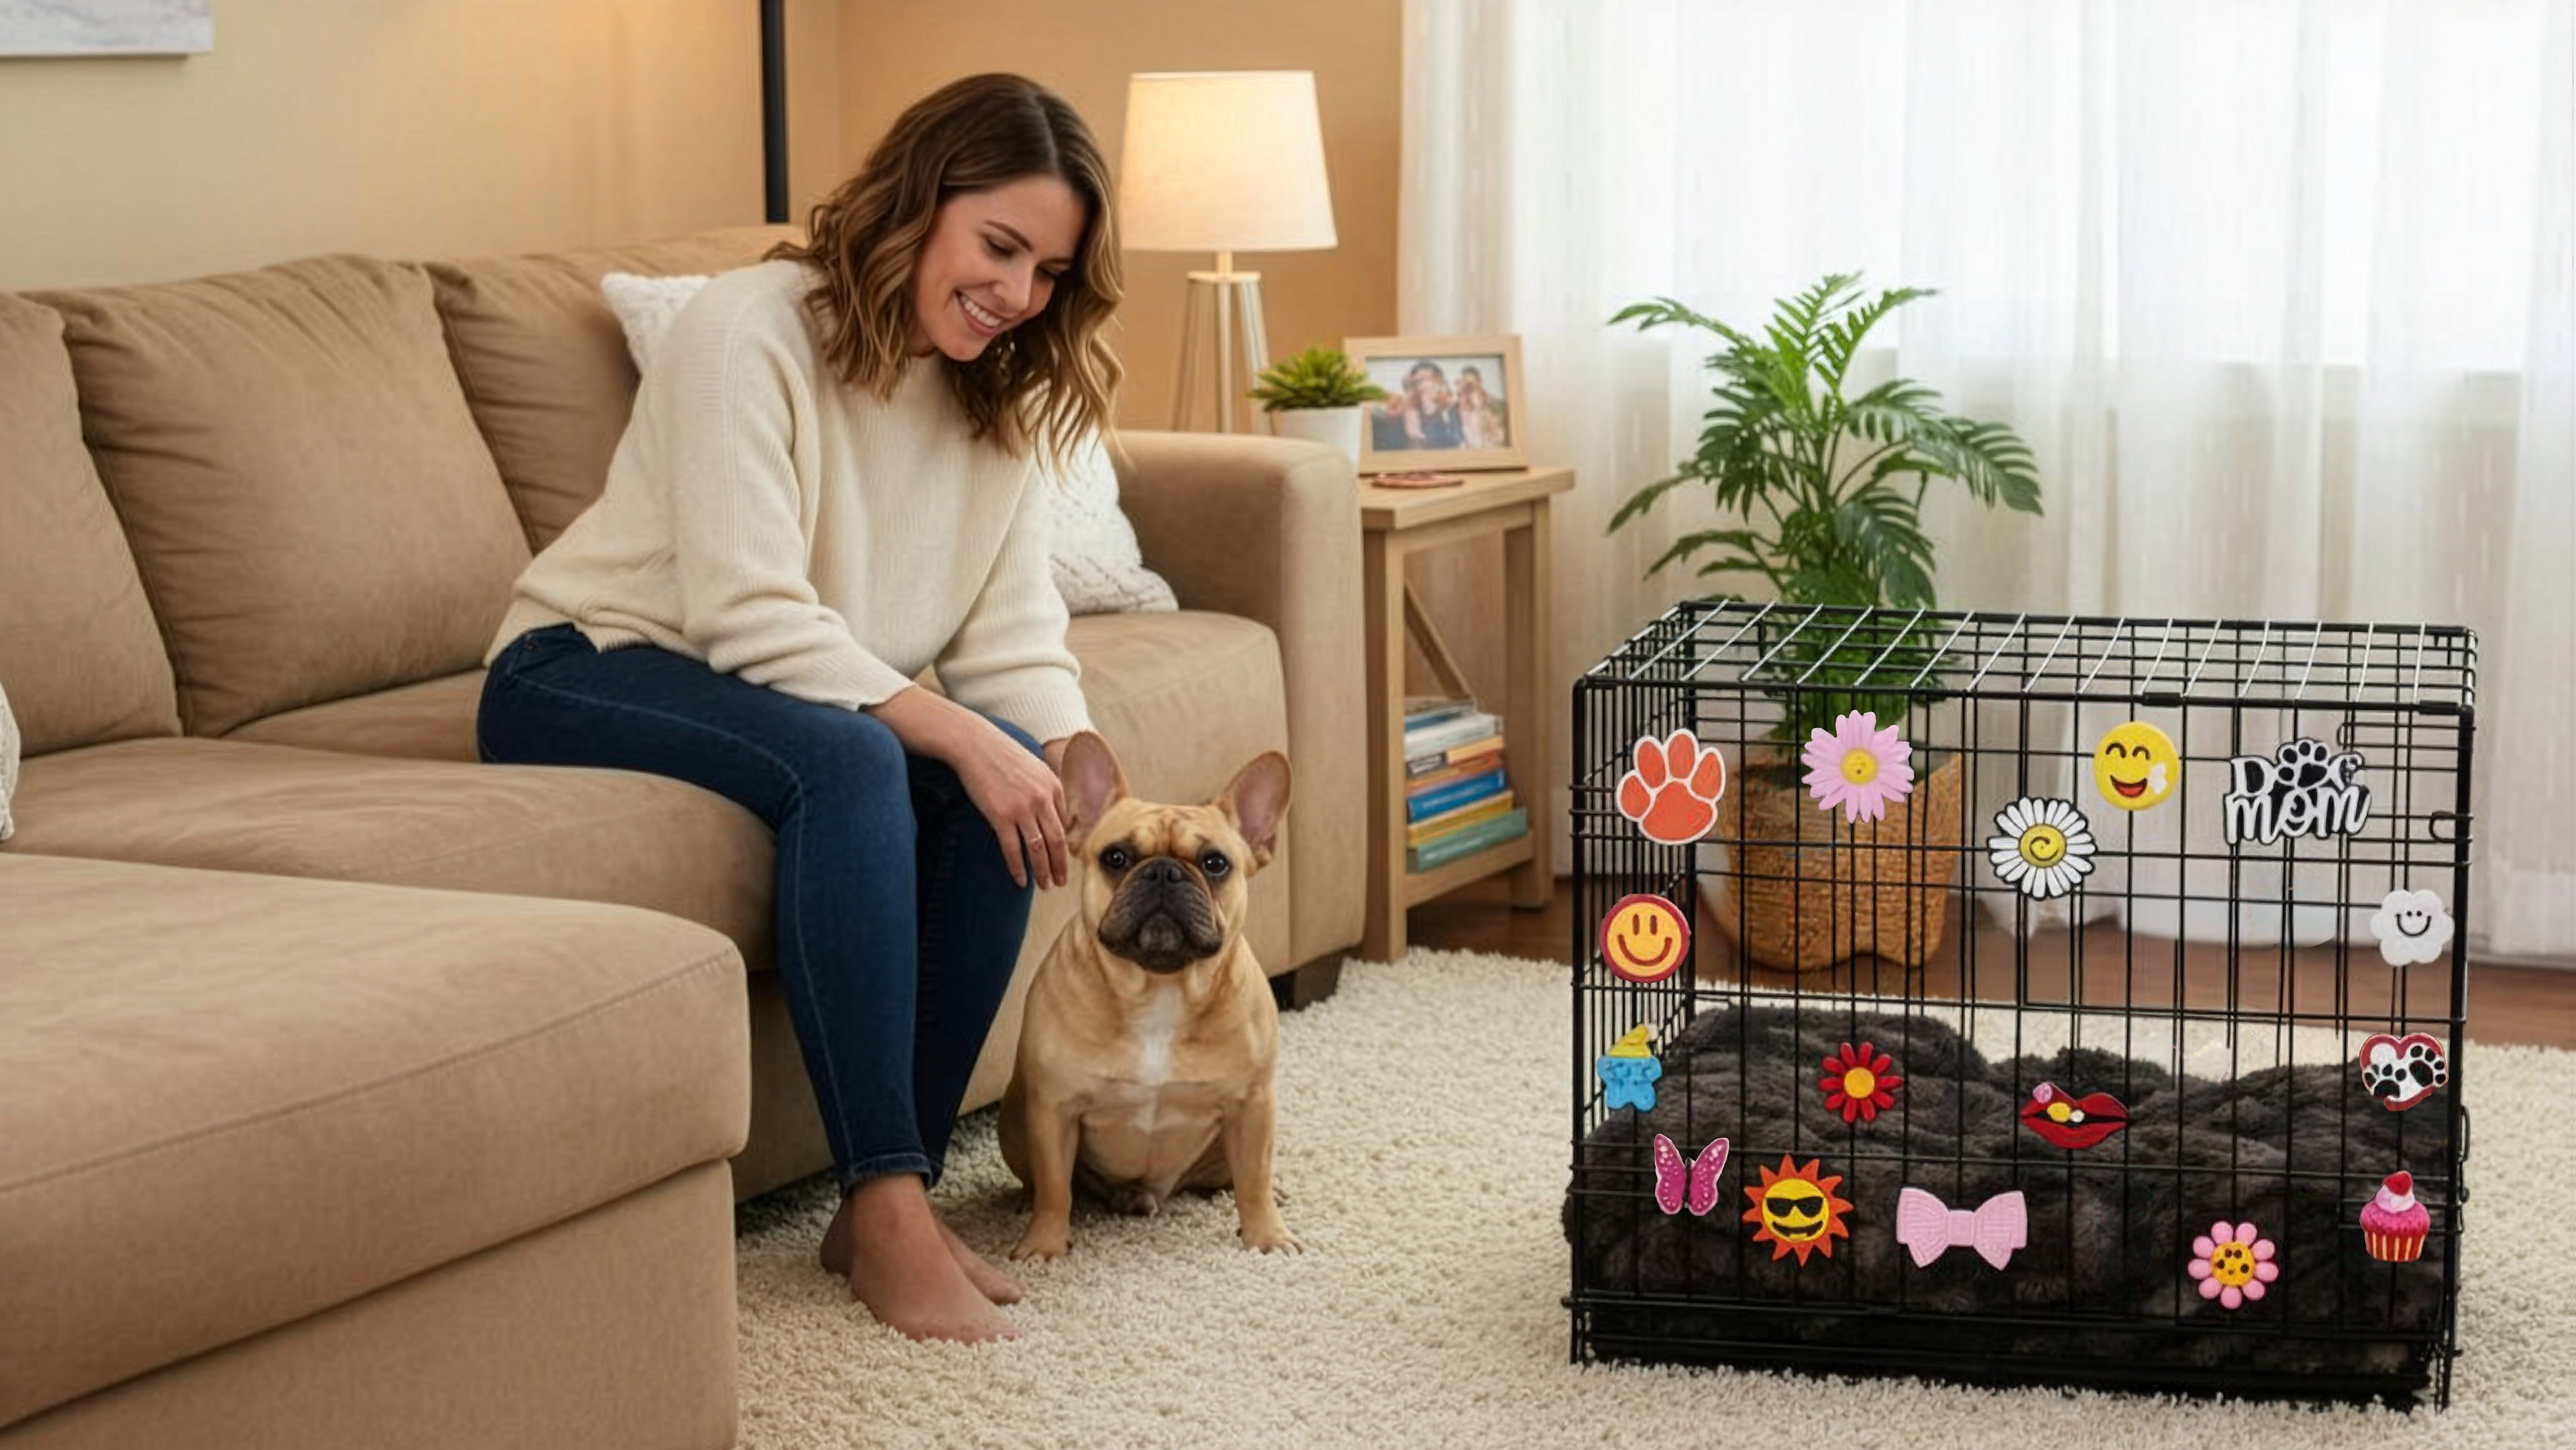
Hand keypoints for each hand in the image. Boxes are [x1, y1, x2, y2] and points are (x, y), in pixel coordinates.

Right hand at [867, 688, 1068, 889]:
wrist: (974, 744)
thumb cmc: (1001, 755)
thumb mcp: (1033, 767)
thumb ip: (1045, 789)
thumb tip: (1051, 814)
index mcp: (1053, 786)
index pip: (1065, 824)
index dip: (1066, 845)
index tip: (1065, 859)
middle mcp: (1042, 799)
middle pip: (1057, 840)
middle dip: (1061, 865)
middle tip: (1061, 881)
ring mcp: (1022, 808)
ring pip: (1038, 849)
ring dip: (1043, 871)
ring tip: (1045, 886)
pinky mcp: (1001, 816)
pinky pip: (1013, 849)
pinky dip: (1018, 868)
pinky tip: (1021, 880)